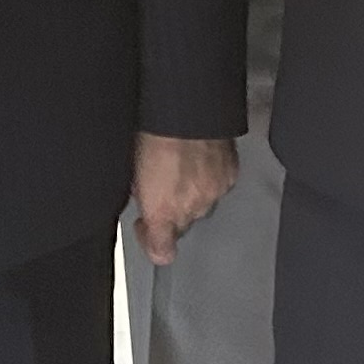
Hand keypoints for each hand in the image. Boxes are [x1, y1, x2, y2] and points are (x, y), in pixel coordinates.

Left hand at [131, 133, 238, 263]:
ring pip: (203, 205)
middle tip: (163, 182)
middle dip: (173, 209)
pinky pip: (219, 185)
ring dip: (193, 192)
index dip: (151, 240)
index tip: (146, 226)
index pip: (162, 252)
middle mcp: (191, 210)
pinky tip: (198, 157)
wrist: (185, 111)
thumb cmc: (153, 135)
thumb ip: (141, 199)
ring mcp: (212, 193)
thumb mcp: (134, 172)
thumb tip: (145, 211)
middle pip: (183, 224)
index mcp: (162, 212)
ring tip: (181, 165)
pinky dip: (210, 176)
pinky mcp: (229, 176)